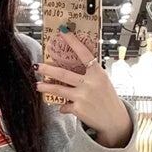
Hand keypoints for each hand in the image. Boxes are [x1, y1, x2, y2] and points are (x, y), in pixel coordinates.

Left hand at [35, 29, 132, 147]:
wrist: (114, 120)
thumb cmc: (107, 98)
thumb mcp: (102, 81)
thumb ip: (89, 73)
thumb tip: (70, 65)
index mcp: (97, 73)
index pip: (84, 53)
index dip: (73, 41)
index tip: (63, 31)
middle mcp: (90, 83)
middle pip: (63, 74)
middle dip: (47, 69)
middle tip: (37, 66)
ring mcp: (83, 96)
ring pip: (58, 90)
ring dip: (45, 87)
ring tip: (37, 85)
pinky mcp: (78, 109)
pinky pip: (64, 106)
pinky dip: (63, 106)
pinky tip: (64, 106)